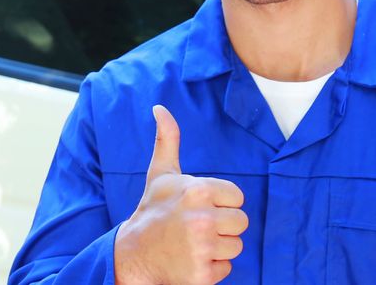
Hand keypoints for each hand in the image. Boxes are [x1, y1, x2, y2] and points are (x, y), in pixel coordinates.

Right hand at [114, 105, 248, 284]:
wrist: (133, 253)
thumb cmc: (153, 210)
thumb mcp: (161, 174)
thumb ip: (167, 139)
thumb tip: (159, 108)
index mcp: (198, 190)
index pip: (237, 197)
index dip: (221, 203)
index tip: (199, 207)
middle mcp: (202, 218)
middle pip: (241, 222)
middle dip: (223, 226)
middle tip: (197, 227)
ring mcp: (202, 248)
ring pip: (236, 246)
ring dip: (218, 248)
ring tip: (193, 243)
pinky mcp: (202, 275)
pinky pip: (226, 269)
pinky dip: (211, 269)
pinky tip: (191, 260)